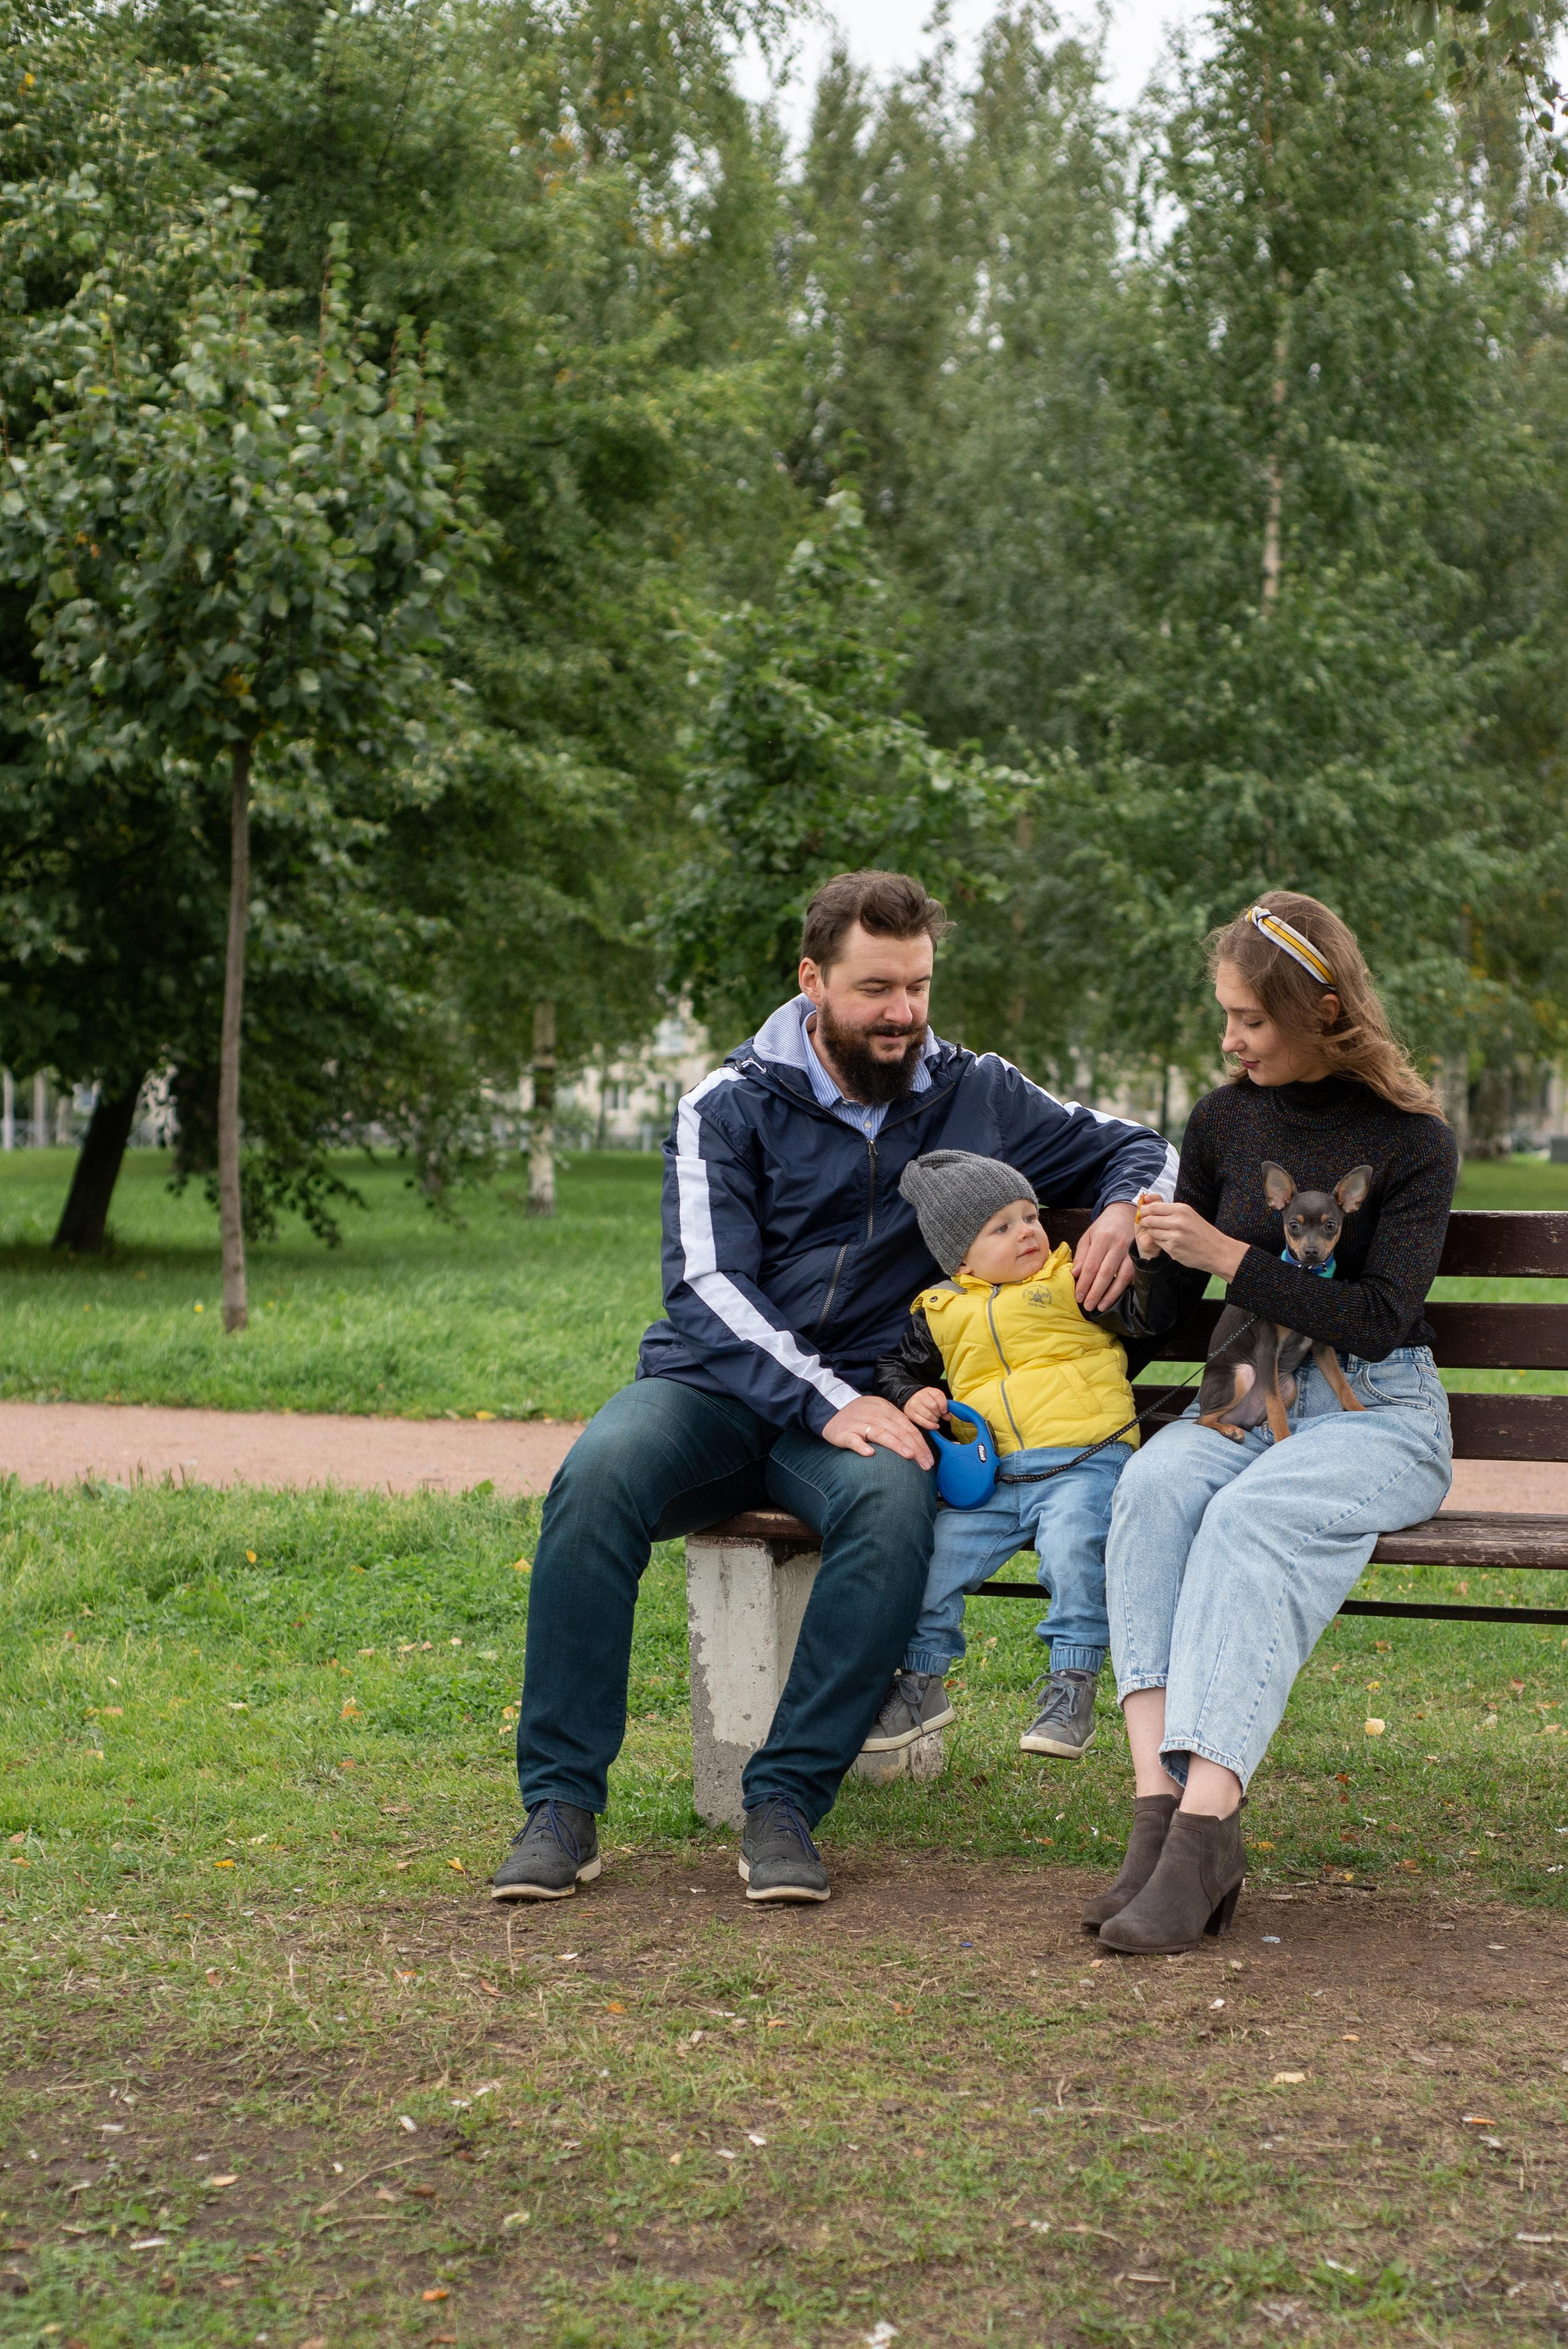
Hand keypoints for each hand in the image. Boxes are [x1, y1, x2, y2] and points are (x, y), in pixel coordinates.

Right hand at [822, 1395, 934, 1467]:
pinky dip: (862, 1446)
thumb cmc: (861, 1414)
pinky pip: (854, 1440)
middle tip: (925, 1464)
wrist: (832, 1407)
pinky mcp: (844, 1433)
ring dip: (896, 1445)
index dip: (921, 1444)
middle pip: (899, 1432)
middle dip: (916, 1449)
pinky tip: (870, 1454)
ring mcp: (859, 1424)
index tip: (930, 1459)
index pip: (909, 1428)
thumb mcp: (881, 1412)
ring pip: (880, 1434)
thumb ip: (897, 1423)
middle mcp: (876, 1416)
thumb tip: (917, 1442)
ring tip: (909, 1456)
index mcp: (887, 1410)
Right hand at [901, 1386, 948, 1431]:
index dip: (943, 1405)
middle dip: (939, 1413)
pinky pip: (922, 1422)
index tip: (944, 1411)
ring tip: (934, 1419)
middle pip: (933, 1406)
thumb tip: (948, 1417)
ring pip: (928, 1416)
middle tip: (938, 1415)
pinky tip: (935, 1426)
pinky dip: (931, 1426)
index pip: (938, 1395)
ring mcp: (914, 1405)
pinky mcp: (911, 1414)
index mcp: (929, 1390)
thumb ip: (944, 1407)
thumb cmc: (927, 1402)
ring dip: (935, 1420)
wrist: (912, 1401)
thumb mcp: (936, 1400)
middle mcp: (920, 1396)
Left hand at [1072, 1200, 1138, 1309]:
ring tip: (1101, 1306)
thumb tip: (1075, 1275)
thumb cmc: (1104, 1227)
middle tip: (1088, 1306)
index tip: (1078, 1296)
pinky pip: (1133, 1276)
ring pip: (1122, 1277)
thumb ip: (1081, 1256)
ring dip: (1111, 1294)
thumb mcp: (1088, 1236)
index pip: (1091, 1266)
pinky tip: (1117, 1297)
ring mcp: (1131, 1251)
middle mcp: (1118, 1245)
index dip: (1084, 1283)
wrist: (1126, 1213)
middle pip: (1106, 1273)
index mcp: (1102, 1239)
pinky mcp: (1140, 1257)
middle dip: (1096, 1292)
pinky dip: (1125, 1288)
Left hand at [1130, 1198, 1247, 1280]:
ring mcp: (1175, 1236)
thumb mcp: (1188, 1214)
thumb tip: (1146, 1200)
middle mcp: (1178, 1221)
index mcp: (1182, 1209)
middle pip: (1149, 1219)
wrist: (1217, 1251)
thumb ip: (1168, 1209)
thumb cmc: (1201, 1231)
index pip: (1153, 1207)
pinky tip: (1171, 1242)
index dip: (1144, 1210)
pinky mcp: (1173, 1249)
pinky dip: (1161, 1242)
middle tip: (1146, 1224)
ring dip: (1153, 1232)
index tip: (1142, 1213)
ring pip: (1151, 1232)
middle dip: (1144, 1222)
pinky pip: (1158, 1243)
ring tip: (1164, 1233)